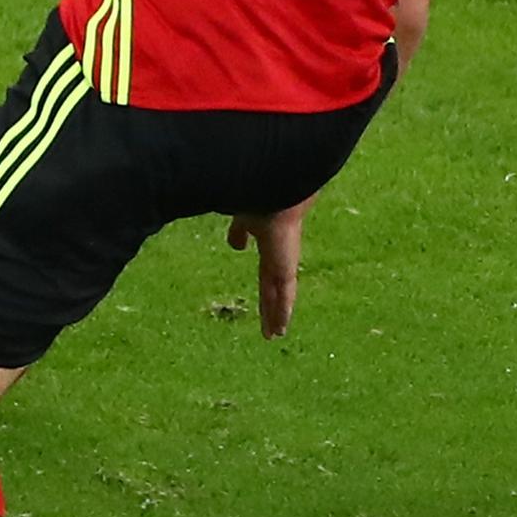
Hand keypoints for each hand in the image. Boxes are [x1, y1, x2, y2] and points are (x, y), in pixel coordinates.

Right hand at [226, 198, 310, 337]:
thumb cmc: (256, 188)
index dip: (251, 253)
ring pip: (278, 292)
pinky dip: (280, 312)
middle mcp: (276, 245)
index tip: (241, 250)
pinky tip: (279, 328)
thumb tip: (230, 237)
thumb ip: (235, 224)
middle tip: (269, 312)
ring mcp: (283, 257)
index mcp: (264, 227)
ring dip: (275, 312)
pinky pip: (283, 294)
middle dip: (269, 296)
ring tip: (275, 332)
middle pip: (271, 278)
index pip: (256, 245)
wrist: (281, 184)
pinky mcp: (286, 266)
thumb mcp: (240, 208)